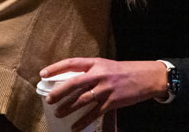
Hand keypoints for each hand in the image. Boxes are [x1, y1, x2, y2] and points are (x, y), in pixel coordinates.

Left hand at [39, 58, 167, 130]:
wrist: (146, 77)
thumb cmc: (123, 72)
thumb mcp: (106, 66)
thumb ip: (91, 73)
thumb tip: (72, 83)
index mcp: (96, 62)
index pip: (72, 63)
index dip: (56, 68)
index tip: (43, 74)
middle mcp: (99, 74)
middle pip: (74, 82)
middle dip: (59, 92)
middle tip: (49, 99)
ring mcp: (106, 88)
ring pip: (82, 99)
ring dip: (68, 108)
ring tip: (58, 113)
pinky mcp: (112, 101)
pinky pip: (94, 113)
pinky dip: (83, 121)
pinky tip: (75, 127)